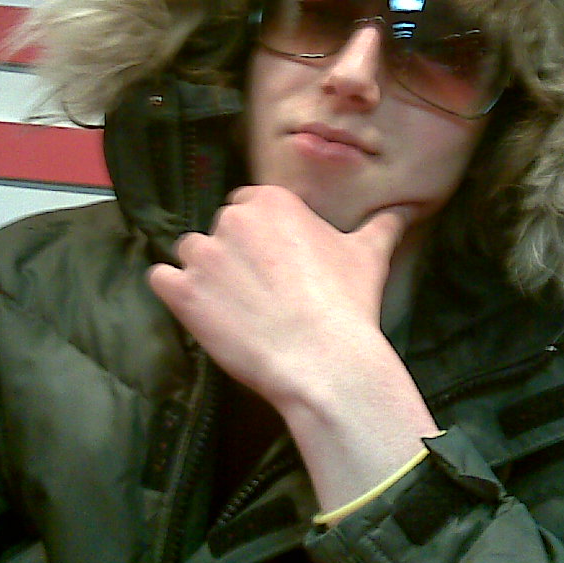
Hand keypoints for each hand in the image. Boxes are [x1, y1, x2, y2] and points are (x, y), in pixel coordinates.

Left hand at [147, 185, 406, 408]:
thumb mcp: (369, 256)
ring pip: (189, 252)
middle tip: (257, 288)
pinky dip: (172, 291)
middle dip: (233, 253)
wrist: (323, 360)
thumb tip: (404, 210)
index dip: (258, 234)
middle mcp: (232, 219)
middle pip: (220, 227)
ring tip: (229, 304)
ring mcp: (203, 255)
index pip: (249, 203)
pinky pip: (160, 278)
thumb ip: (381, 226)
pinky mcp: (182, 292)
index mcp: (272, 202)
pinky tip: (196, 309)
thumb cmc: (347, 304)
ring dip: (203, 272)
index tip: (272, 260)